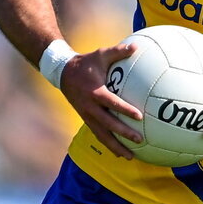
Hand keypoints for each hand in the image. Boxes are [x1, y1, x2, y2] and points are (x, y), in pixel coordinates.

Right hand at [59, 42, 142, 159]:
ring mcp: (87, 116)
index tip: (139, 116)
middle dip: (123, 133)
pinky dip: (109, 145)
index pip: (112, 104)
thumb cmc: (87, 63)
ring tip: (131, 156)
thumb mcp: (101, 54)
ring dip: (116, 146)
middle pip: (108, 124)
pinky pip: (98, 135)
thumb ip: (118, 51)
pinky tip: (121, 153)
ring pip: (102, 135)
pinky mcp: (86, 120)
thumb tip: (136, 46)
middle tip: (140, 139)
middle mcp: (90, 107)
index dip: (125, 110)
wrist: (63, 73)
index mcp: (95, 92)